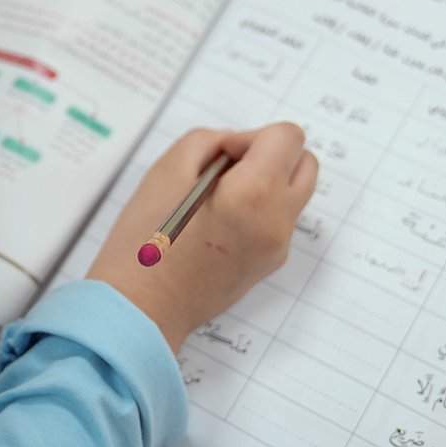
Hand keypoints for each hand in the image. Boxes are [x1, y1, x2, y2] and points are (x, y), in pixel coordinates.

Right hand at [86, 124, 316, 351]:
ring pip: (293, 193)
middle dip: (270, 155)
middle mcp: (278, 222)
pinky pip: (278, 221)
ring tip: (217, 197)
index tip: (221, 157)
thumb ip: (210, 141)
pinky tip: (215, 224)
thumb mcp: (167, 170)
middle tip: (224, 171)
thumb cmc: (145, 240)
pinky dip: (258, 210)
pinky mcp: (269, 265)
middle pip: (305, 163)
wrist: (140, 309)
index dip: (251, 137)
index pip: (288, 137)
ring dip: (266, 182)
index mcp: (256, 194)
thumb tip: (235, 148)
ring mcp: (277, 248)